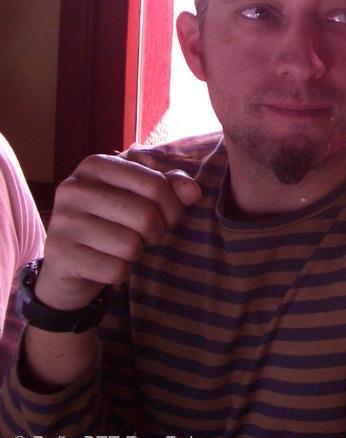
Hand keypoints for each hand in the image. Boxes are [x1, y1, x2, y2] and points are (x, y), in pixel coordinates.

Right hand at [35, 154, 200, 311]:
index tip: (166, 216)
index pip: (156, 184)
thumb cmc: (112, 220)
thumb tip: (193, 191)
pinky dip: (121, 272)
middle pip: (146, 215)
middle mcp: (73, 188)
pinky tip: (107, 263)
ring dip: (137, 252)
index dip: (173, 206)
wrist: (67, 261)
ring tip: (124, 247)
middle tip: (147, 235)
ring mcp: (62, 222)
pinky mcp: (59, 255)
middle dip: (157, 231)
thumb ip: (169, 187)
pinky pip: (116, 269)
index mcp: (95, 165)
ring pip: (131, 245)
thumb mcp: (140, 196)